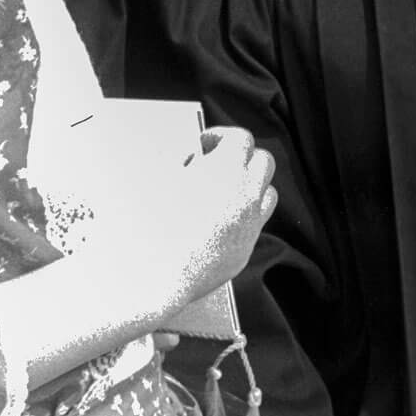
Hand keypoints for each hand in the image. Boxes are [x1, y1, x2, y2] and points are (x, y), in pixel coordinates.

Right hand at [149, 125, 275, 315]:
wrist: (154, 278)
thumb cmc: (147, 226)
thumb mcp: (153, 179)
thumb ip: (175, 160)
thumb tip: (188, 157)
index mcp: (226, 171)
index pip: (241, 138)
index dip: (222, 137)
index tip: (204, 145)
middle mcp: (246, 195)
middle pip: (263, 161)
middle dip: (242, 157)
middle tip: (215, 166)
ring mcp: (250, 225)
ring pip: (267, 192)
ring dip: (250, 185)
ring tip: (222, 192)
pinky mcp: (245, 251)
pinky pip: (256, 223)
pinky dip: (245, 215)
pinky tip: (219, 220)